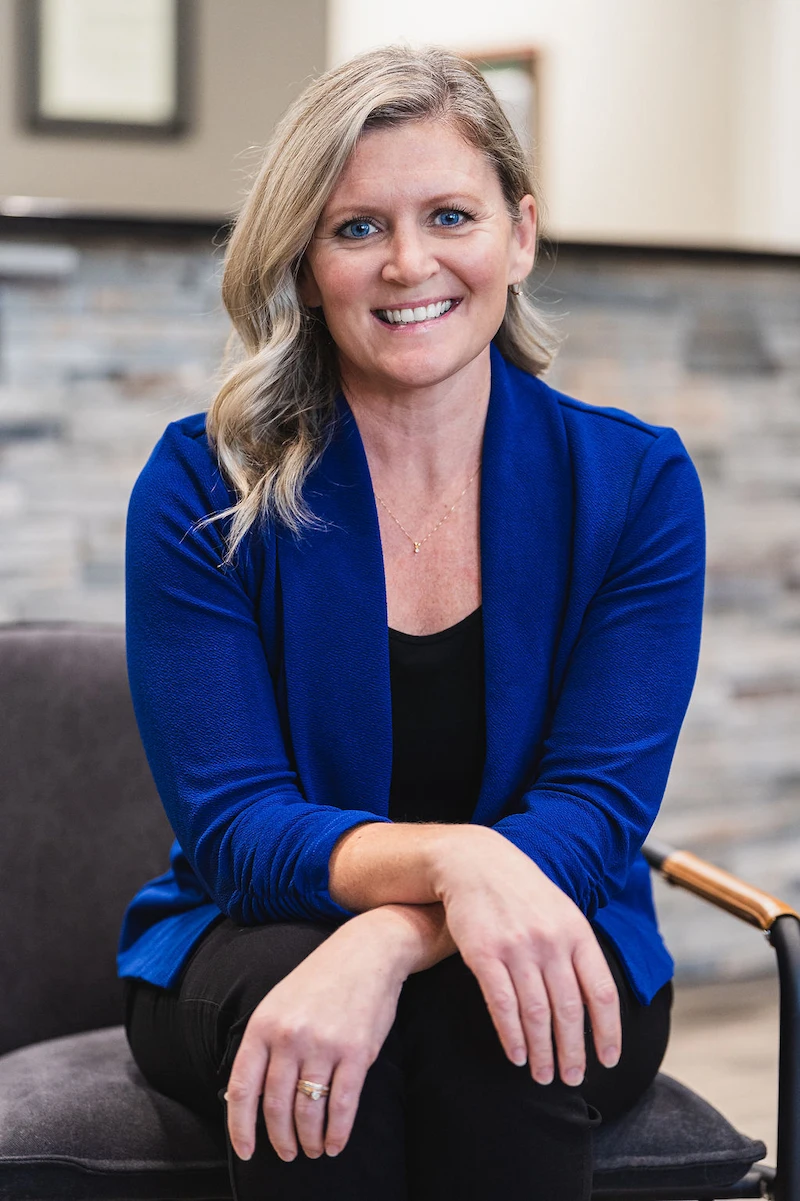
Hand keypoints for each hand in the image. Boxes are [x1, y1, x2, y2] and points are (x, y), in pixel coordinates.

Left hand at [224, 911, 409, 1162]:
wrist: (366, 952)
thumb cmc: (320, 979)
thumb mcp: (278, 1003)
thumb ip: (263, 1044)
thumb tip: (246, 1095)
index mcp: (263, 1025)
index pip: (243, 1089)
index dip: (241, 1128)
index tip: (245, 1151)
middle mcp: (289, 1037)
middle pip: (276, 1107)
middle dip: (280, 1140)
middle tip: (287, 1153)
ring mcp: (323, 1045)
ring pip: (308, 1112)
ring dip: (308, 1140)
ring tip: (311, 1149)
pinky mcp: (356, 1052)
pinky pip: (342, 1106)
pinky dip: (337, 1133)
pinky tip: (334, 1144)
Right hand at [431, 826, 620, 1086]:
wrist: (474, 862)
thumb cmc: (521, 891)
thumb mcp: (561, 911)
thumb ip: (579, 950)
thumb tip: (597, 1000)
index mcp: (577, 932)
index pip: (601, 993)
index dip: (608, 1032)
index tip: (608, 1060)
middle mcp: (551, 941)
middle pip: (569, 1011)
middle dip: (573, 1053)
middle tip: (572, 1079)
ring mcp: (518, 948)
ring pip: (536, 1014)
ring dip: (542, 1052)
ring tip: (544, 1076)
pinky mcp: (485, 954)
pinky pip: (503, 1006)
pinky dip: (512, 1037)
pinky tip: (517, 1055)